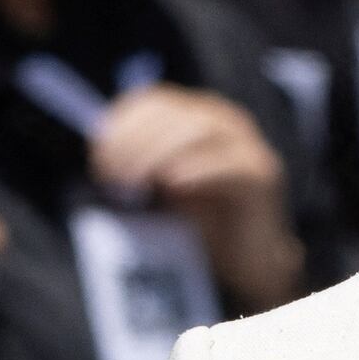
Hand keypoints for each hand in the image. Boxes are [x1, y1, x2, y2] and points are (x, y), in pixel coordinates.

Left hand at [88, 85, 304, 313]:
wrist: (244, 259)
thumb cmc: (199, 219)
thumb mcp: (158, 184)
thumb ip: (136, 159)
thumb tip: (99, 142)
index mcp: (196, 114)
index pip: (154, 100)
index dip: (121, 123)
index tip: (98, 156)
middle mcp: (224, 120)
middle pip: (174, 113)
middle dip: (134, 141)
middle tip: (111, 175)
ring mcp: (246, 144)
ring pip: (199, 129)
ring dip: (158, 153)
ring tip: (134, 183)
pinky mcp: (261, 173)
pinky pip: (227, 164)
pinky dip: (195, 170)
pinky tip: (172, 185)